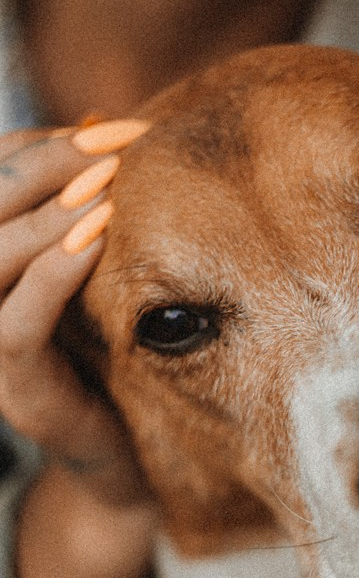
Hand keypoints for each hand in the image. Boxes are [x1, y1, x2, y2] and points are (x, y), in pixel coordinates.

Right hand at [0, 119, 148, 504]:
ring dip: (47, 216)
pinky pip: (16, 324)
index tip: (113, 130)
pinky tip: (95, 242)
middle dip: (44, 169)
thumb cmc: (112, 350)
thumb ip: (85, 209)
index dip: (39, 148)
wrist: (125, 453)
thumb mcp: (95, 268)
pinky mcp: (14, 389)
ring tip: (105, 188)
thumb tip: (104, 123)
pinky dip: (52, 275)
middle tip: (111, 150)